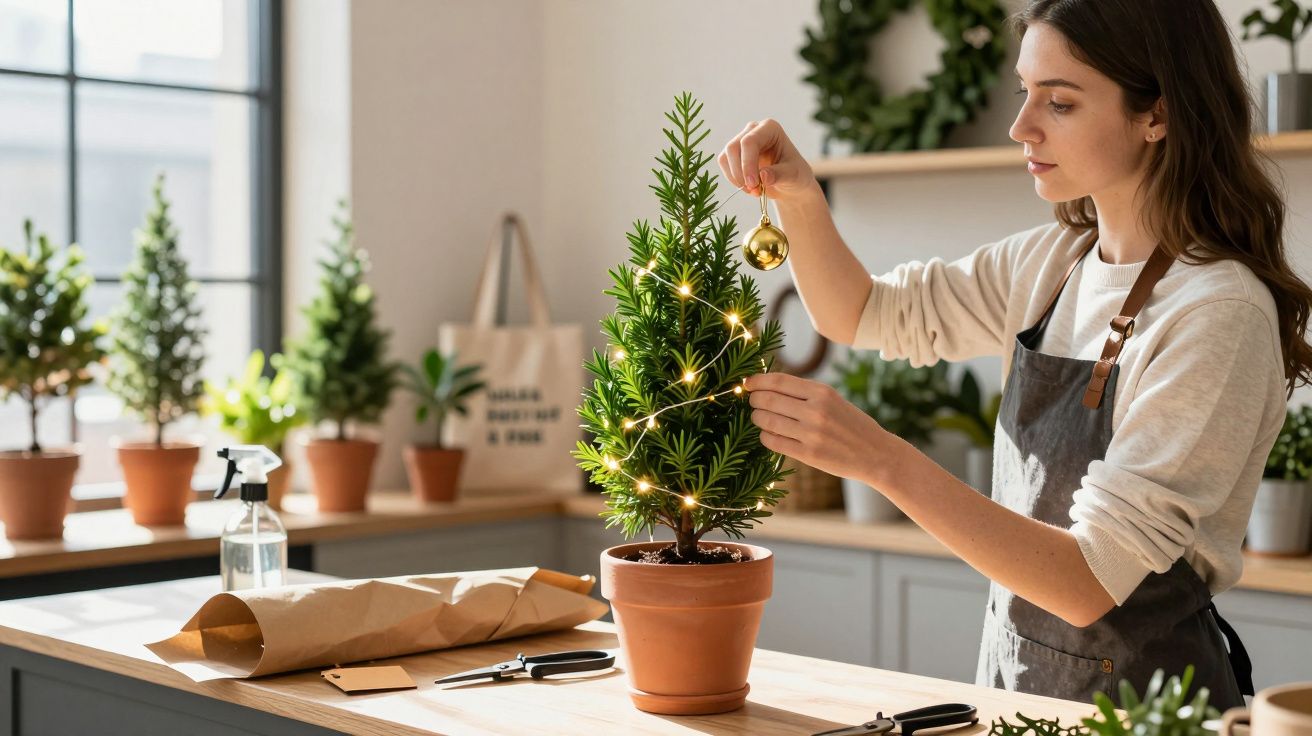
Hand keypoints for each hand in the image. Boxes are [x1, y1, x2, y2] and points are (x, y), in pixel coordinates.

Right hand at [717, 119, 815, 199]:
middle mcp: (753, 130)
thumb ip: (779, 175)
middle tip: (754, 190)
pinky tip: (748, 187)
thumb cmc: (795, 175)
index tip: (753, 184)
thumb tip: (763, 176)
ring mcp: (741, 140)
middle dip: (740, 173)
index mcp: (770, 128)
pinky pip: (724, 165)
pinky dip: (733, 180)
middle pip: (733, 148)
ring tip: (754, 190)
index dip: (747, 164)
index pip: (749, 142)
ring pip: (725, 157)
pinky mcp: (734, 154)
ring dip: (736, 178)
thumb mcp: (793, 176)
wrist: (790, 183)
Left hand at [744, 372, 900, 488]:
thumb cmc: (852, 424)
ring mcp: (811, 434)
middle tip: (751, 401)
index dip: (758, 381)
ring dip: (756, 418)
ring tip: (757, 417)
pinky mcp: (808, 454)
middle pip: (769, 400)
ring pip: (767, 421)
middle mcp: (815, 411)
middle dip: (754, 400)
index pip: (779, 381)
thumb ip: (806, 394)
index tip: (747, 383)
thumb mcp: (834, 400)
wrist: (876, 454)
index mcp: (822, 392)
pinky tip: (767, 434)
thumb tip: (769, 386)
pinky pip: (774, 442)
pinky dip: (765, 436)